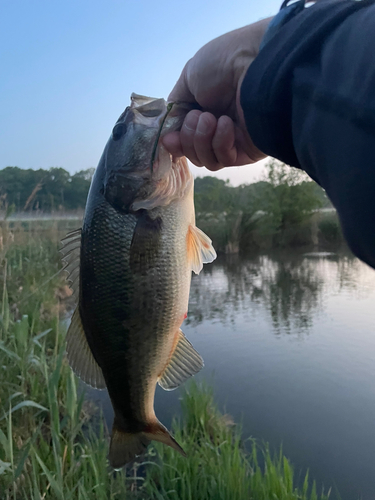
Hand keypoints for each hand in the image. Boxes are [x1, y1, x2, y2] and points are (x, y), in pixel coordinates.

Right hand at [162, 18, 271, 170]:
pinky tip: (226, 124)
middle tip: (200, 116)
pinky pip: (224, 159)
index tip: (168, 137)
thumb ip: (176, 107)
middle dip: (189, 137)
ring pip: (206, 160)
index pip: (184, 137)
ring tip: (211, 118)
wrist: (255, 63)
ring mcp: (233, 139)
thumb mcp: (188, 78)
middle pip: (193, 152)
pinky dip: (219, 144)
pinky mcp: (247, 150)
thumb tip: (169, 133)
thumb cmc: (223, 64)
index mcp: (205, 109)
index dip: (175, 141)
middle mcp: (218, 126)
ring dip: (201, 140)